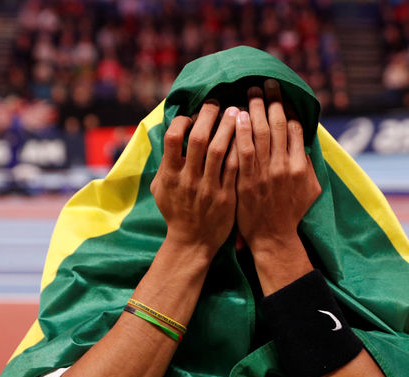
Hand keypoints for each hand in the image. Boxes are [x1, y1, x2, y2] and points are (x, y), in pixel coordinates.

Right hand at [151, 101, 238, 259]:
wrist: (193, 242)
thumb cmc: (176, 212)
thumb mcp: (161, 189)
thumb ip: (163, 163)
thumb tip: (167, 136)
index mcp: (170, 174)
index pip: (172, 137)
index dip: (182, 121)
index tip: (192, 114)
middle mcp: (188, 179)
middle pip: (198, 138)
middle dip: (209, 115)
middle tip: (218, 103)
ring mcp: (208, 188)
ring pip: (220, 150)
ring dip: (228, 127)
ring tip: (236, 111)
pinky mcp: (227, 196)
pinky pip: (235, 167)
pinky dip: (241, 148)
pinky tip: (246, 135)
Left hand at [234, 79, 320, 255]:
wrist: (273, 238)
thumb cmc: (291, 214)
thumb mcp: (310, 190)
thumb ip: (308, 165)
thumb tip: (305, 144)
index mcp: (301, 166)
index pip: (296, 129)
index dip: (289, 110)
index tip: (282, 97)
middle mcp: (284, 166)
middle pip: (279, 125)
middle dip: (272, 101)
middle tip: (265, 83)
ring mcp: (265, 173)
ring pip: (261, 133)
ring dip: (256, 109)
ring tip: (250, 91)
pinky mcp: (247, 180)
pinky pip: (243, 149)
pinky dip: (241, 131)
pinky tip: (237, 116)